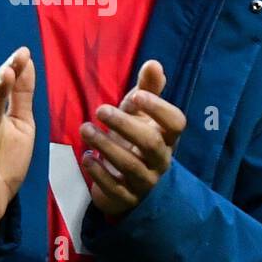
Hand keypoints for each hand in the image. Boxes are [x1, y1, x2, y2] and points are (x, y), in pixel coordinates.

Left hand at [80, 59, 186, 218]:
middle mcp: (160, 160)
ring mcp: (145, 182)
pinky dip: (99, 172)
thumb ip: (147, 88)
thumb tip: (153, 63)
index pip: (176, 123)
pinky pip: (115, 188)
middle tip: (99, 110)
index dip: (159, 108)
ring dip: (105, 145)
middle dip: (124, 125)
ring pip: (130, 165)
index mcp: (168, 137)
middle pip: (151, 143)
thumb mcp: (138, 113)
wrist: (126, 182)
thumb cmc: (133, 139)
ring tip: (85, 129)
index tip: (135, 96)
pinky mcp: (127, 199)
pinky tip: (86, 157)